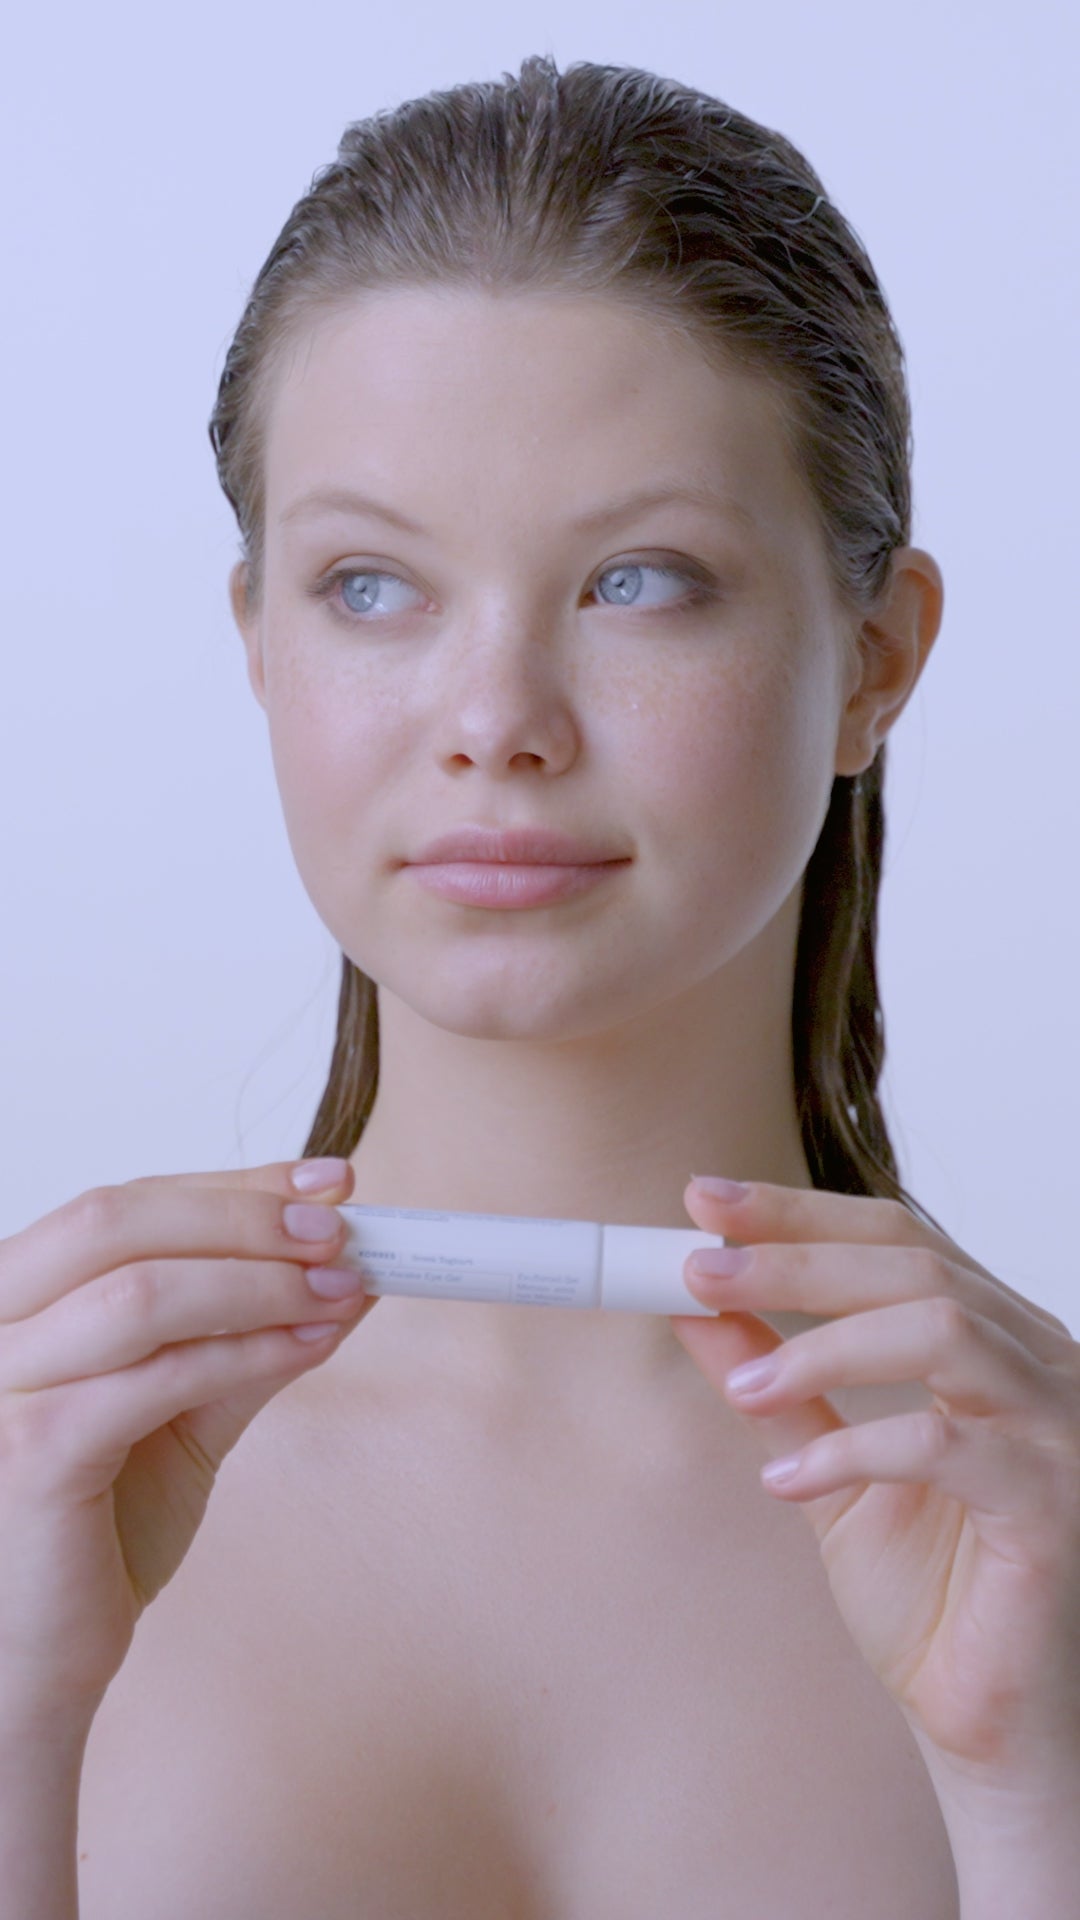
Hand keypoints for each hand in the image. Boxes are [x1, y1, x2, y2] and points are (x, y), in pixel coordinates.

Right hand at [0, 1157, 374, 1726]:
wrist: (32, 1665)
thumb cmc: (94, 1533)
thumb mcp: (183, 1415)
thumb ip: (249, 1342)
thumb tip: (347, 1271)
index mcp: (17, 1298)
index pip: (127, 1206)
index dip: (234, 1184)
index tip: (331, 1181)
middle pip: (118, 1220)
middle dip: (245, 1215)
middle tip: (342, 1228)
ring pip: (140, 1292)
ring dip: (260, 1281)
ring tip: (343, 1286)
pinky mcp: (29, 1452)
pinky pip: (151, 1379)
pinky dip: (244, 1351)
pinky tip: (311, 1343)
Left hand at [669, 1177, 1079, 1797]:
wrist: (991, 1725)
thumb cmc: (933, 1596)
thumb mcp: (829, 1470)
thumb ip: (778, 1389)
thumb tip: (696, 1311)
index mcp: (993, 1339)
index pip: (894, 1239)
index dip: (796, 1214)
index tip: (701, 1201)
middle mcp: (1038, 1363)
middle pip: (911, 1264)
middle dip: (792, 1259)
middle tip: (695, 1269)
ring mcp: (1060, 1426)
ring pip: (941, 1326)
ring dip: (822, 1345)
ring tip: (744, 1383)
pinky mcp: (1054, 1503)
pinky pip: (947, 1444)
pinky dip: (854, 1449)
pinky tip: (787, 1480)